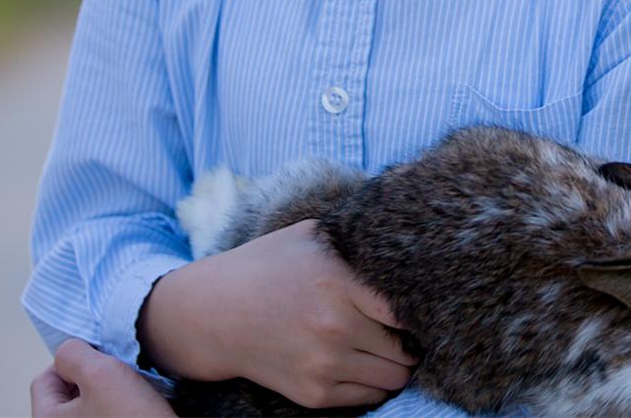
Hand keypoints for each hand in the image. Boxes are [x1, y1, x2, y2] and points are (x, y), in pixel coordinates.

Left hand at [31, 340, 173, 417]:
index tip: (100, 360)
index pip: (45, 378)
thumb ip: (73, 353)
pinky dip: (123, 406)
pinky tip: (139, 406)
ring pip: (91, 402)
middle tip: (119, 375)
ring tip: (132, 392)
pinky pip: (109, 414)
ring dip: (111, 390)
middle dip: (94, 376)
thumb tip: (68, 350)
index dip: (73, 362)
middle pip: (68, 391)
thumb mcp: (99, 373)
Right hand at [138, 219, 415, 409]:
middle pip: (407, 347)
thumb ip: (355, 239)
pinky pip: (370, 396)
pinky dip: (374, 382)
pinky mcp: (314, 394)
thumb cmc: (265, 267)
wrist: (211, 315)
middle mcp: (335, 327)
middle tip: (403, 328)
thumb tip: (402, 233)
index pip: (405, 307)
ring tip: (384, 346)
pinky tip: (362, 361)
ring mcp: (324, 365)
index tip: (417, 302)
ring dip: (397, 363)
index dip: (418, 306)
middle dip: (410, 339)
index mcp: (337, 282)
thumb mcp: (310, 237)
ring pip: (395, 377)